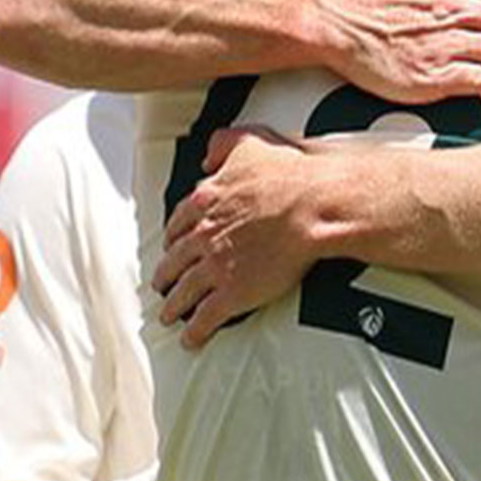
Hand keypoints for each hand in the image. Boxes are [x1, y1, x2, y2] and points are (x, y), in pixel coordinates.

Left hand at [154, 128, 323, 347]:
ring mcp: (216, 266)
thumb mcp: (252, 142)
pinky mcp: (233, 292)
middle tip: (164, 282)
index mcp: (207, 202)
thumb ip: (225, 143)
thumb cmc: (292, 176)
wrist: (315, 206)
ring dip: (174, 305)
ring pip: (184, 291)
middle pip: (175, 261)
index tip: (174, 244)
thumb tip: (208, 154)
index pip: (179, 224)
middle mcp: (204, 236)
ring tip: (171, 313)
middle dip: (167, 274)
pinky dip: (195, 331)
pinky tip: (191, 337)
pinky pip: (205, 317)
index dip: (174, 237)